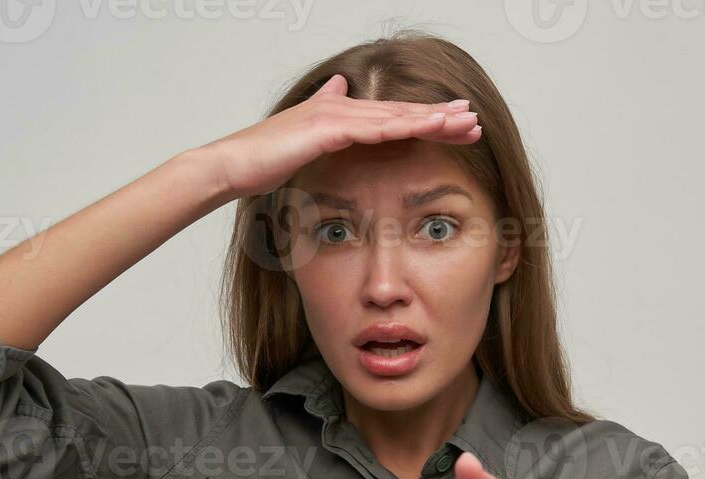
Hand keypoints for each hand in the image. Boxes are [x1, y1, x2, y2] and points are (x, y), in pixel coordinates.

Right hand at [200, 73, 481, 198]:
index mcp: (338, 115)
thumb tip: (339, 85)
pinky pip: (373, 129)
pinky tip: (428, 128)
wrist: (230, 166)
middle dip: (440, 117)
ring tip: (464, 123)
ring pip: (394, 116)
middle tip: (474, 121)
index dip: (425, 120)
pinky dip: (403, 127)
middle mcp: (339, 108)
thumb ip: (322, 116)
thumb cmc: (260, 162)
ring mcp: (333, 116)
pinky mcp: (325, 128)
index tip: (457, 127)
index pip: (392, 117)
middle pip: (400, 112)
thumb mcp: (299, 141)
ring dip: (431, 119)